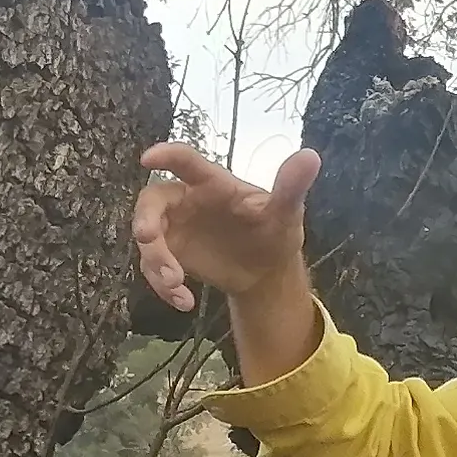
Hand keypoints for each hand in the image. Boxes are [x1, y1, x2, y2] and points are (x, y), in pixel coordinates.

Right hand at [133, 142, 321, 380]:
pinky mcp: (171, 254)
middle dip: (145, 219)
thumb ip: (291, 186)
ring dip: (155, 261)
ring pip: (148, 238)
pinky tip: (184, 302)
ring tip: (177, 284)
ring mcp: (175, 228)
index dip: (166, 155)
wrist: (267, 270)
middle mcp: (187, 200)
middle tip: (147, 239)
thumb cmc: (274, 230)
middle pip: (152, 201)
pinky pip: (154, 267)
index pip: (186, 162)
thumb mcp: (286, 212)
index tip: (147, 159)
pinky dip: (162, 286)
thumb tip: (312, 155)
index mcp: (212, 183)